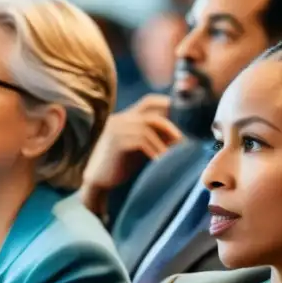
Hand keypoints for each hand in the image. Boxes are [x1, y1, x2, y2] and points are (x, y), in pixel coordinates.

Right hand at [80, 94, 182, 211]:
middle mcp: (120, 119)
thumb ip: (155, 138)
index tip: (183, 116)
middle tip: (182, 142)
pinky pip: (141, 141)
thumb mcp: (140, 148)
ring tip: (172, 156)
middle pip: (151, 114)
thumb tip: (180, 137)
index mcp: (126, 118)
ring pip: (147, 128)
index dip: (167, 105)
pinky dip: (154, 150)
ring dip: (163, 142)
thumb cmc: (121, 165)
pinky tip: (159, 161)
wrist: (98, 181)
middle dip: (170, 127)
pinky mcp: (116, 142)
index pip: (148, 102)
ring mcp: (117, 129)